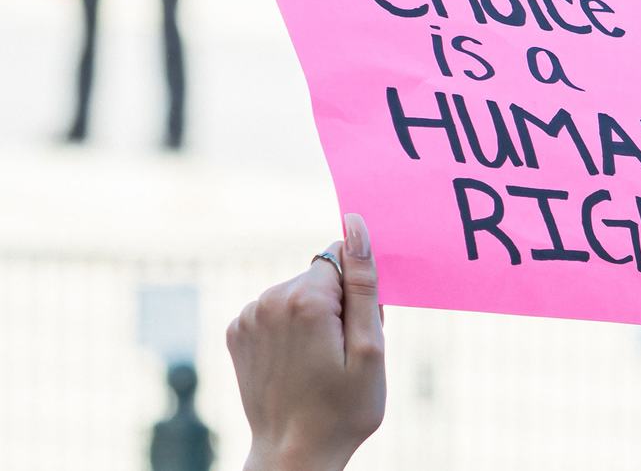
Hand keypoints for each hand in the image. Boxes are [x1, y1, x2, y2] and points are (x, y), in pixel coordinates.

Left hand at [227, 213, 385, 470]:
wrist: (295, 454)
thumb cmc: (343, 408)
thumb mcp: (369, 348)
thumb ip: (363, 283)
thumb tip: (356, 227)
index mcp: (306, 300)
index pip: (343, 258)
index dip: (358, 293)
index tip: (357, 330)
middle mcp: (269, 299)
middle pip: (319, 276)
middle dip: (337, 304)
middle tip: (342, 353)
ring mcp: (247, 317)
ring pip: (296, 293)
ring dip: (312, 317)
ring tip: (318, 362)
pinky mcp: (236, 332)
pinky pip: (273, 311)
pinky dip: (288, 329)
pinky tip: (295, 363)